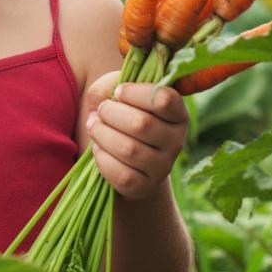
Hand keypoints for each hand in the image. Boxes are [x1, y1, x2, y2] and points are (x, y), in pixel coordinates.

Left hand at [82, 71, 188, 200]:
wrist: (128, 160)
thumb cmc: (124, 116)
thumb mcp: (121, 95)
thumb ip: (110, 85)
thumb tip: (105, 95)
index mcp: (177, 113)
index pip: (164, 99)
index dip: (135, 92)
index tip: (118, 92)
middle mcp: (176, 140)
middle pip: (142, 124)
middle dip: (111, 113)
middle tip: (100, 111)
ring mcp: (163, 166)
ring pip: (129, 150)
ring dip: (103, 134)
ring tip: (94, 126)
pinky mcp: (145, 186)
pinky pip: (121, 174)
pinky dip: (102, 158)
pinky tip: (99, 148)